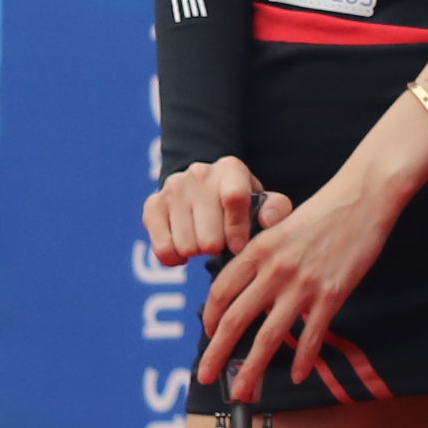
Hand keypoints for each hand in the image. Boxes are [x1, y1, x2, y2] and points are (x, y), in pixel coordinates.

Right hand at [144, 155, 281, 266]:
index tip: (237, 248)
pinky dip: (175, 258)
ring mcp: (173, 188)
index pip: (235, 199)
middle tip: (220, 241)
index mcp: (230, 169)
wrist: (199, 186)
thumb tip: (269, 220)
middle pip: (209, 236)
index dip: (237, 230)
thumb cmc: (236, 201)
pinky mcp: (152, 205)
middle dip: (217, 247)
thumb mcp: (260, 199)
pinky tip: (184, 247)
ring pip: (186, 247)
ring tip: (203, 241)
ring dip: (197, 252)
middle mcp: (199, 174)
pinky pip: (163, 250)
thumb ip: (275, 209)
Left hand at [197, 170, 403, 408]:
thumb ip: (262, 255)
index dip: (210, 317)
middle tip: (204, 375)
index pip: (221, 291)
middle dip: (216, 353)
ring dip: (251, 369)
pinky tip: (296, 376)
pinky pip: (311, 336)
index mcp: (259, 249)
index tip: (207, 334)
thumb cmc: (323, 210)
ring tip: (242, 391)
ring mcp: (303, 284)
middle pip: (235, 320)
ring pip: (268, 337)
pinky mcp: (331, 294)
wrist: (363, 196)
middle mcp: (275, 270)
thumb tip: (247, 286)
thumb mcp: (281, 226)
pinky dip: (303, 360)